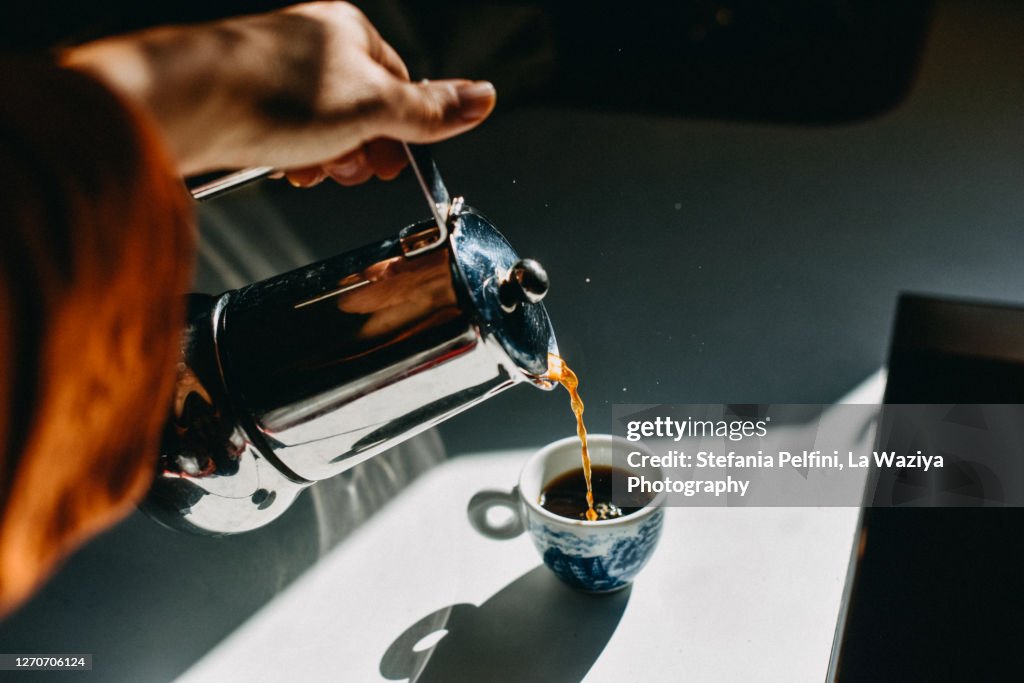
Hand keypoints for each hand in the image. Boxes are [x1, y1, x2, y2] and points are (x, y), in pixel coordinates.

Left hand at [62, 2, 496, 183]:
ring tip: (314, 170)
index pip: (401, 85)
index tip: (393, 162)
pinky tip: (286, 167)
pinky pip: (286, 133)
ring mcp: (277, 71)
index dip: (403, 131)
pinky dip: (292, 156)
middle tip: (351, 169)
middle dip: (361, 149)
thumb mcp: (374, 107)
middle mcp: (313, 45)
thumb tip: (483, 98)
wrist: (187, 104)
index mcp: (350, 33)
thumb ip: (430, 110)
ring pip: (324, 126)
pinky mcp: (246, 100)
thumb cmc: (274, 92)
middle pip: (362, 108)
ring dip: (327, 158)